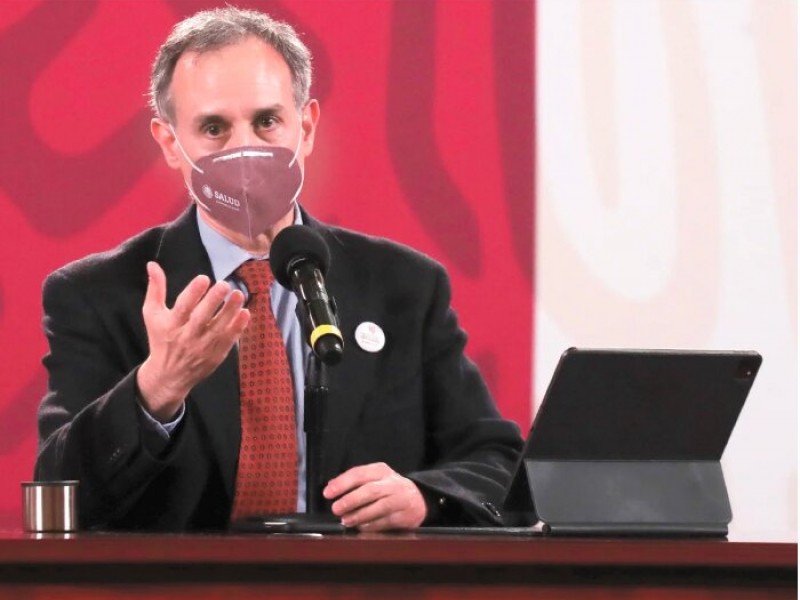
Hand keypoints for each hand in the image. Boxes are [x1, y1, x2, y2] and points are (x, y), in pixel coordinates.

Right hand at [137, 261, 250, 420]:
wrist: (169, 375)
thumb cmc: (161, 338)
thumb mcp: (152, 314)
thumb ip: (155, 289)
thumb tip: (152, 264)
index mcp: (171, 325)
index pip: (182, 307)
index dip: (193, 292)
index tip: (204, 278)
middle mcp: (187, 336)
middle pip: (202, 317)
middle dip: (213, 300)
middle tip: (224, 284)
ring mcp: (203, 347)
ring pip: (219, 328)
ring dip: (230, 311)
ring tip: (239, 294)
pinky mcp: (216, 355)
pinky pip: (229, 340)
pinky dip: (238, 328)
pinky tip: (245, 313)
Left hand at [323, 462, 426, 530]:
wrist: (418, 499)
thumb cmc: (388, 488)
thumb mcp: (373, 478)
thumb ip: (353, 481)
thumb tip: (331, 485)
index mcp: (381, 471)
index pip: (359, 473)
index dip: (342, 483)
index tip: (328, 492)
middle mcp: (392, 483)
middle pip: (370, 490)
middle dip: (350, 500)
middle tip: (336, 508)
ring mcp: (400, 499)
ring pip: (379, 507)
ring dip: (359, 515)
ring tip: (346, 520)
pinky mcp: (404, 516)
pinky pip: (385, 522)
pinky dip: (370, 525)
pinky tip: (360, 526)